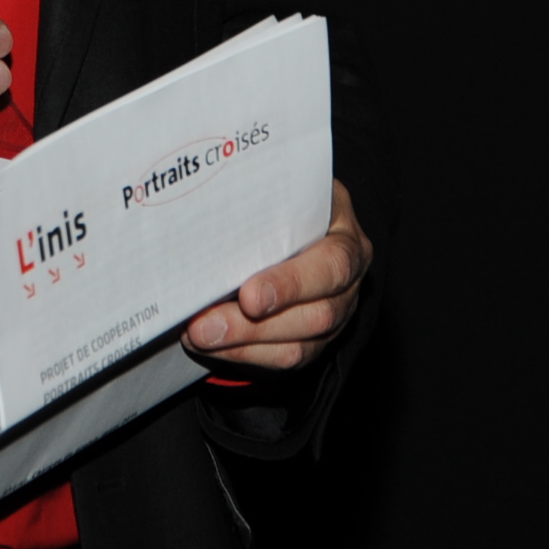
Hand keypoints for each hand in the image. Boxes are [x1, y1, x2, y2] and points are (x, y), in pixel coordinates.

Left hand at [186, 180, 372, 373]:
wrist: (301, 224)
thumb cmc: (286, 202)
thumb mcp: (284, 189)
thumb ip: (261, 201)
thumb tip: (209, 210)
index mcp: (346, 236)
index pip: (331, 265)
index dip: (290, 284)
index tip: (248, 296)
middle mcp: (348, 281)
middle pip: (316, 315)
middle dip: (254, 326)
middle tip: (204, 326)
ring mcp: (335, 315)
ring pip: (298, 346)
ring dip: (242, 345)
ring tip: (199, 335)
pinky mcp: (315, 340)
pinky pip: (285, 359)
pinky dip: (243, 355)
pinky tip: (212, 346)